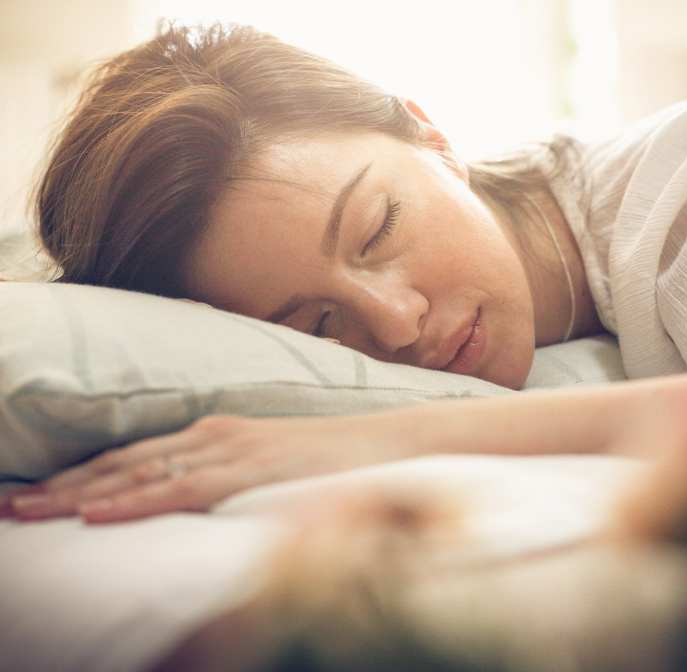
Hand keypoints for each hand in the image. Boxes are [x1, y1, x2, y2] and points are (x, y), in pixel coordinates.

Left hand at [1, 413, 410, 523]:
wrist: (388, 442)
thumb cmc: (330, 459)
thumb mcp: (270, 465)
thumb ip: (229, 477)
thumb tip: (190, 501)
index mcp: (216, 433)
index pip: (135, 456)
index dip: (81, 475)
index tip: (35, 494)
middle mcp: (214, 434)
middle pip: (124, 461)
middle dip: (63, 485)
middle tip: (9, 504)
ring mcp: (232, 448)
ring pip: (142, 472)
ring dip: (81, 493)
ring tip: (29, 511)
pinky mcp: (253, 468)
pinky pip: (184, 487)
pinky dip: (137, 498)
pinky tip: (99, 513)